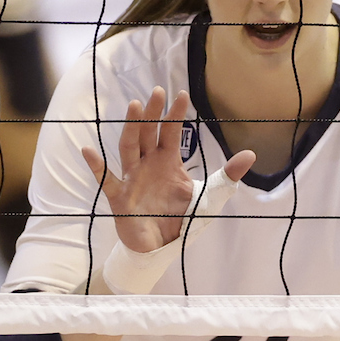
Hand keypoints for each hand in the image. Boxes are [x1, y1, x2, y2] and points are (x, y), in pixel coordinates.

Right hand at [79, 87, 254, 255]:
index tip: (182, 94)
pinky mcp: (119, 198)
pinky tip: (89, 150)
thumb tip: (250, 154)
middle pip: (147, 133)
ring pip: (129, 148)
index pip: (171, 132)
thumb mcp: (210, 197)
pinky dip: (97, 166)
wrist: (164, 249)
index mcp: (168, 161)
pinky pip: (106, 180)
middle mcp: (148, 165)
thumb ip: (227, 176)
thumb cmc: (183, 219)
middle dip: (151, 113)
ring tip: (133, 106)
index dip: (176, 114)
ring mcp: (132, 179)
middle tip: (156, 91)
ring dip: (131, 128)